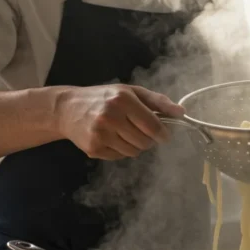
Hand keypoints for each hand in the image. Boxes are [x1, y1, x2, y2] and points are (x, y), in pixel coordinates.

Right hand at [55, 84, 183, 159]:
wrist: (67, 109)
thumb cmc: (103, 98)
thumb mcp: (130, 92)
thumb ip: (157, 101)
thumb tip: (181, 112)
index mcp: (122, 100)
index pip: (153, 125)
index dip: (163, 133)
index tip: (164, 134)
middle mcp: (111, 116)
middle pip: (145, 141)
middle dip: (148, 139)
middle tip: (139, 130)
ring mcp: (101, 134)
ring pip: (134, 152)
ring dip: (134, 145)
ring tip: (124, 132)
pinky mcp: (93, 148)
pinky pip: (120, 157)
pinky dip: (120, 150)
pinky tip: (111, 138)